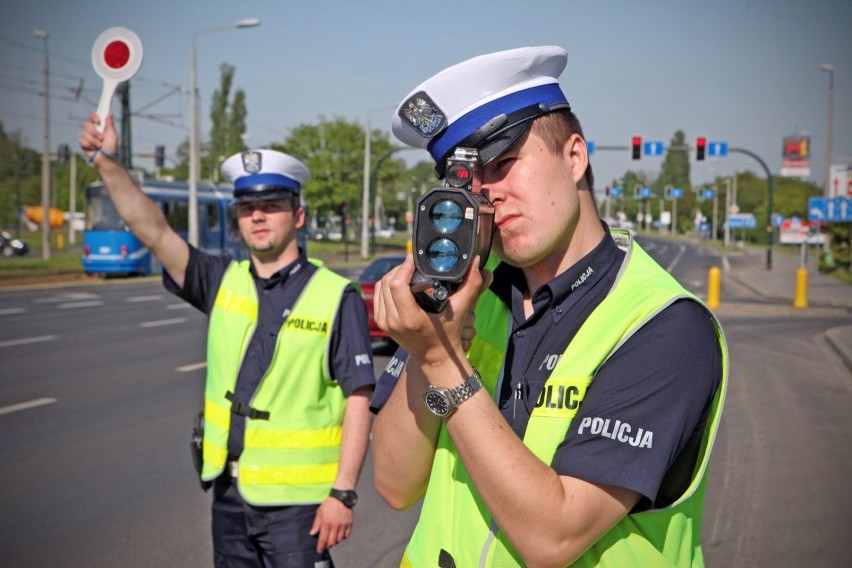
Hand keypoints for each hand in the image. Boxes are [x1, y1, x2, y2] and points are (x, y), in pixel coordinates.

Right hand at [78, 112, 117, 164]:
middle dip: (94, 132)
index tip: (98, 120)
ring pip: (84, 133)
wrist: (106, 159)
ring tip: (99, 146)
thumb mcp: (112, 135)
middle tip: (101, 138)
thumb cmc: (111, 148)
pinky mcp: (82, 143)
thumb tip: (110, 113)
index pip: (93, 117)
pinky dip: (88, 145)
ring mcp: (86, 136)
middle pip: (87, 124)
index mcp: (99, 126)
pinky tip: (93, 149)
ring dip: (93, 140)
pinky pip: (81, 140)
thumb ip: (110, 124)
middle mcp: (92, 130)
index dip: (93, 117)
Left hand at [309, 496, 352, 551]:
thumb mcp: (319, 512)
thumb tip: (312, 533)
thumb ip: (316, 524)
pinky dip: (342, 537)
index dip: (321, 547)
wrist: (341, 496)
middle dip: (328, 546)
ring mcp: (343, 525)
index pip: (323, 539)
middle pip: (332, 542)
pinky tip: (339, 536)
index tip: (319, 550)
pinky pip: (346, 535)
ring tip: (332, 540)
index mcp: (326, 523)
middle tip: (326, 546)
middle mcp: (335, 525)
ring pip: (339, 540)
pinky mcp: (349, 523)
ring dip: (335, 542)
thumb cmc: (329, 504)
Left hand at [374, 255, 491, 365]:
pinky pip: (378, 296)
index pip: (397, 285)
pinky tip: (399, 281)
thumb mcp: (461, 310)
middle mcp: (393, 321)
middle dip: (399, 269)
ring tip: (407, 270)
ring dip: (392, 275)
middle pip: (387, 283)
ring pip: (380, 288)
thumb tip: (476, 261)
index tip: (413, 258)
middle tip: (413, 262)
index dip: (404, 267)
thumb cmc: (448, 335)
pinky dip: (386, 286)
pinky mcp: (381, 323)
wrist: (435, 358)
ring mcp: (385, 323)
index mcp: (410, 319)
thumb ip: (471, 285)